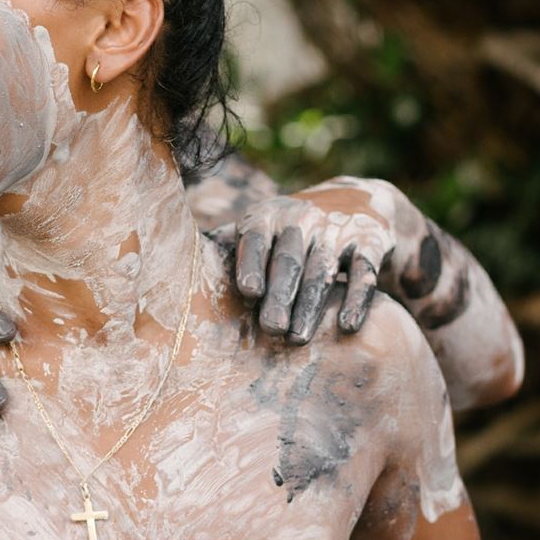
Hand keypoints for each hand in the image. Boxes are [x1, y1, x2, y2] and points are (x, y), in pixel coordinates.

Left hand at [234, 178, 402, 341]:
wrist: (357, 200)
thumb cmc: (289, 228)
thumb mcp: (259, 226)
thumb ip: (226, 243)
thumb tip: (171, 264)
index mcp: (266, 217)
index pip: (256, 238)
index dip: (251, 263)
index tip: (247, 292)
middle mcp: (301, 219)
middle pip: (289, 260)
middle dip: (280, 294)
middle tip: (271, 329)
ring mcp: (336, 230)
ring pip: (322, 270)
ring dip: (311, 306)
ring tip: (297, 339)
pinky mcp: (369, 243)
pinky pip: (363, 272)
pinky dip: (357, 298)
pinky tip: (348, 325)